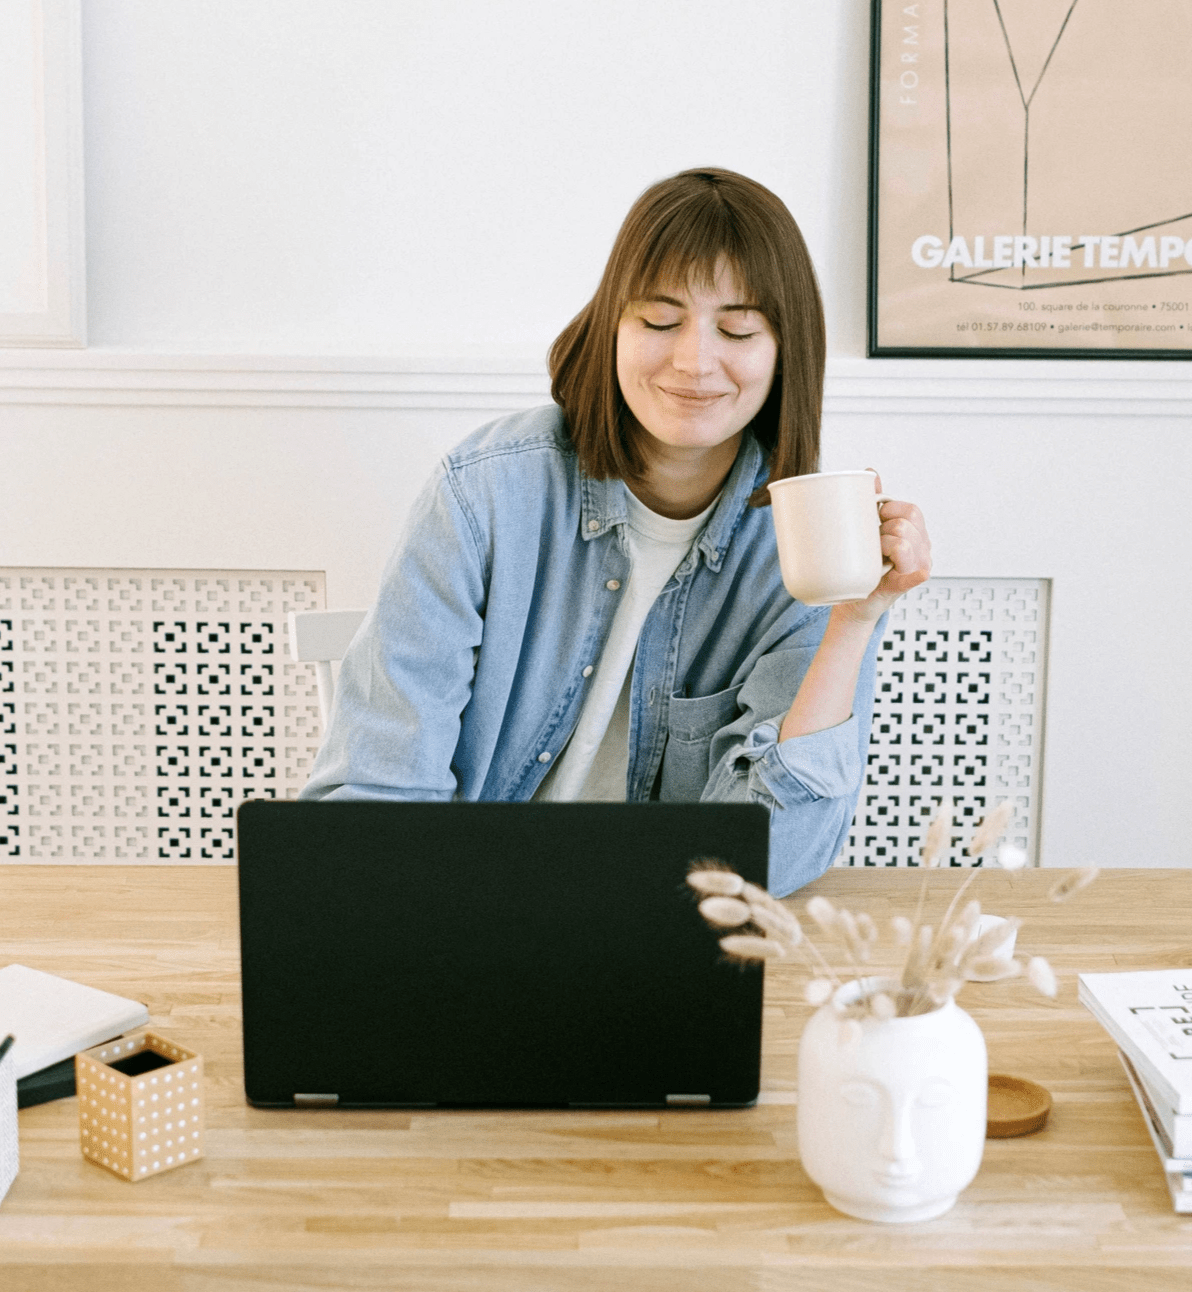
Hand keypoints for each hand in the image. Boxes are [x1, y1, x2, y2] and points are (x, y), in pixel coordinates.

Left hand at [833, 471, 931, 625]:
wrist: (853, 599)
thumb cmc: (864, 562)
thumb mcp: (870, 529)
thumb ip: (874, 500)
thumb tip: (870, 471)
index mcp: (917, 533)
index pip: (910, 510)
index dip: (888, 511)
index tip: (875, 521)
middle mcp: (923, 549)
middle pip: (906, 523)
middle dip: (884, 528)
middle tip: (873, 543)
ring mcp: (917, 567)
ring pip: (903, 542)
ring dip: (883, 546)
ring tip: (874, 556)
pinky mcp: (904, 585)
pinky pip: (915, 575)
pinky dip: (915, 573)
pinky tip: (919, 572)